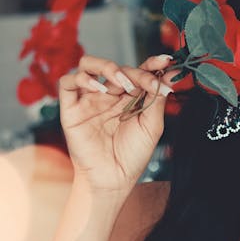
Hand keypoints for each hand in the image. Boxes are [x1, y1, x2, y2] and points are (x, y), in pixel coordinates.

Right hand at [58, 53, 175, 193]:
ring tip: (122, 83)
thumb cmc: (132, 156)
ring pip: (88, 65)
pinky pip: (68, 82)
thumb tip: (169, 76)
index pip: (137, 72)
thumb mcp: (152, 125)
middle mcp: (108, 95)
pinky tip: (100, 90)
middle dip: (135, 72)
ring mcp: (89, 100)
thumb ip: (156, 99)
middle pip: (117, 68)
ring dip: (107, 67)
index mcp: (128, 98)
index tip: (166, 61)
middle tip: (147, 83)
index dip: (151, 64)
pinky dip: (82, 79)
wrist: (113, 179)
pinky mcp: (71, 108)